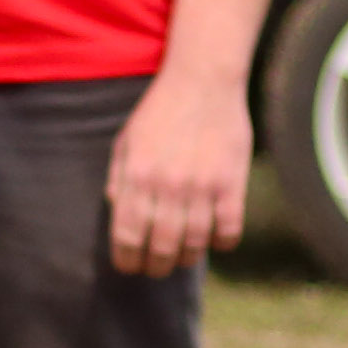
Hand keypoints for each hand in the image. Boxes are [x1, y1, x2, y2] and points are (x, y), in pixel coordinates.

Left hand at [105, 68, 252, 274]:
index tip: (130, 266)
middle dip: (156, 267)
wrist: (203, 80)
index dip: (127, 261)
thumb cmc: (160, 111)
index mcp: (137, 177)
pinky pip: (228, 231)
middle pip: (160, 249)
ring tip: (184, 254)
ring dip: (187, 257)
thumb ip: (118, 178)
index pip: (126, 237)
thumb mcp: (126, 141)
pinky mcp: (231, 183)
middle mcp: (167, 186)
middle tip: (157, 267)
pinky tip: (215, 237)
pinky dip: (221, 242)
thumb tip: (116, 213)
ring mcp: (202, 186)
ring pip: (195, 245)